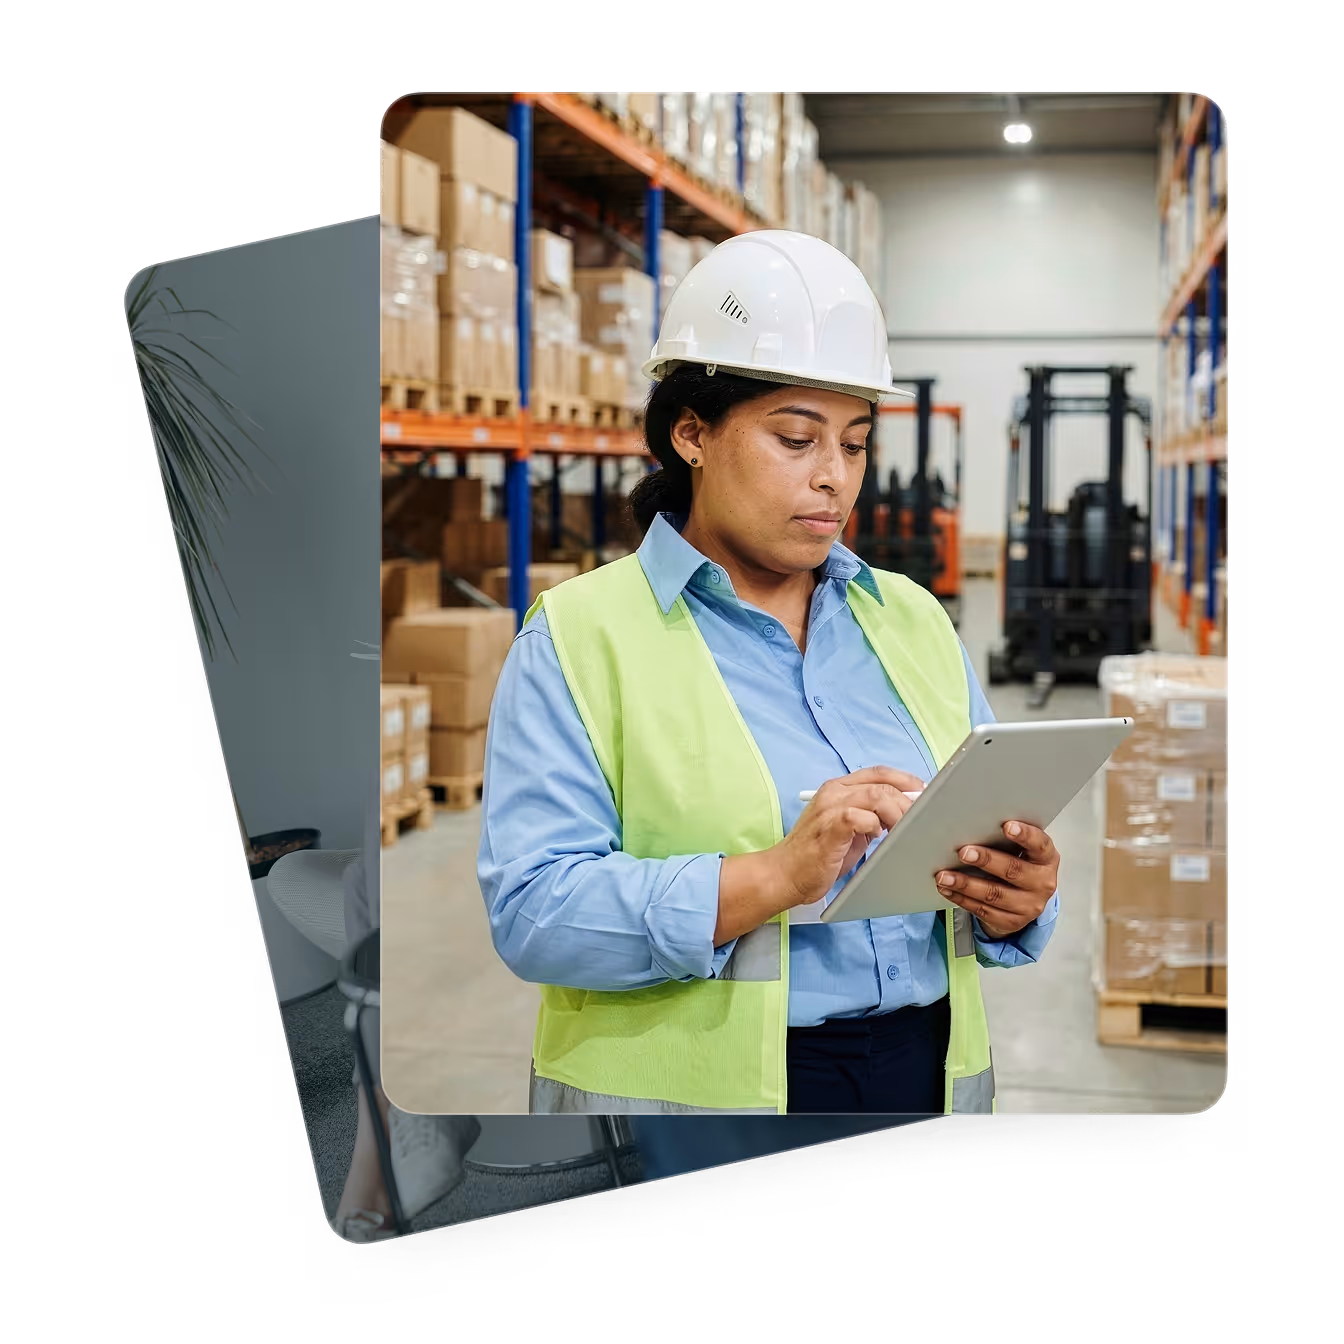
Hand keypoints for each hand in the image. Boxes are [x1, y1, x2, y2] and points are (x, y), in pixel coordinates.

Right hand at [774, 766, 925, 908]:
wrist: (785, 873)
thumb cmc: (817, 854)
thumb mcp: (850, 829)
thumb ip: (872, 816)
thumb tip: (904, 811)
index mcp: (838, 788)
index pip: (878, 772)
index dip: (905, 780)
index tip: (923, 794)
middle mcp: (833, 792)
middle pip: (882, 783)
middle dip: (908, 800)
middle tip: (921, 818)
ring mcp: (830, 807)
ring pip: (877, 796)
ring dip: (897, 813)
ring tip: (903, 829)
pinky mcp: (830, 826)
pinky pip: (862, 817)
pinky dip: (876, 825)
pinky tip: (877, 837)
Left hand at [934, 821, 1059, 938]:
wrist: (1026, 899)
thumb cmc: (1019, 863)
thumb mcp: (1021, 849)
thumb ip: (1005, 837)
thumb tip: (967, 821)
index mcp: (1047, 859)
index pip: (1040, 844)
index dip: (1025, 835)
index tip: (1006, 826)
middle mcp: (1043, 883)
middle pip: (1013, 870)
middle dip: (986, 860)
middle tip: (963, 852)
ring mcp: (1029, 906)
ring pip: (994, 894)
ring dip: (965, 884)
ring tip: (944, 875)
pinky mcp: (1013, 922)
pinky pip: (983, 910)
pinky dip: (962, 899)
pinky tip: (947, 889)